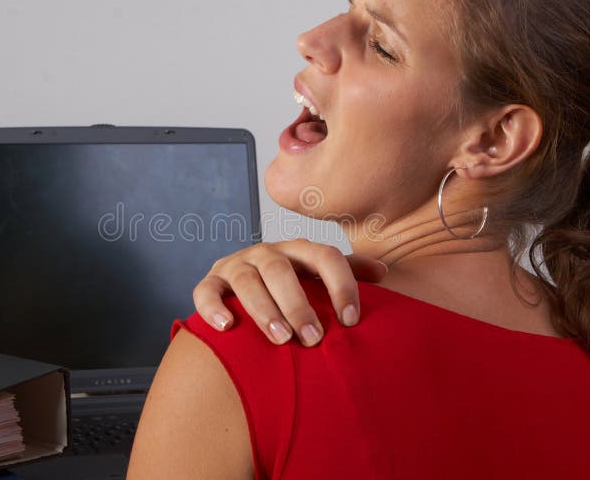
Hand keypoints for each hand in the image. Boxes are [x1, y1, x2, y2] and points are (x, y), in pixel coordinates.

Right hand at [192, 239, 387, 346]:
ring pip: (247, 281)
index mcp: (297, 250)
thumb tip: (383, 273)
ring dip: (263, 309)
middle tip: (313, 339)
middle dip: (298, 305)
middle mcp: (266, 252)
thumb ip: (347, 271)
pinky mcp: (211, 281)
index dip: (340, 285)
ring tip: (280, 339)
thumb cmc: (291, 284)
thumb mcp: (317, 275)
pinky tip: (227, 327)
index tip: (351, 320)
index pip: (324, 256)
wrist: (242, 283)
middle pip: (281, 271)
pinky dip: (213, 307)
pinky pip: (206, 291)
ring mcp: (236, 265)